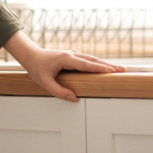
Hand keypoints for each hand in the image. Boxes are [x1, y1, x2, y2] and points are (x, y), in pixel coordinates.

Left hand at [4, 31, 125, 101]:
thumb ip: (58, 92)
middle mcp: (71, 54)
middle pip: (93, 60)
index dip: (100, 68)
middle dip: (108, 65)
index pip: (87, 65)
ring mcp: (71, 54)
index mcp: (66, 59)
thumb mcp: (44, 82)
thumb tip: (74, 98)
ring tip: (117, 69)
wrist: (30, 55)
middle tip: (122, 70)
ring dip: (104, 63)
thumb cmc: (36, 68)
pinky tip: (103, 67)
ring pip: (91, 58)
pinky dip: (96, 63)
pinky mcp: (71, 56)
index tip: (112, 71)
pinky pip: (86, 59)